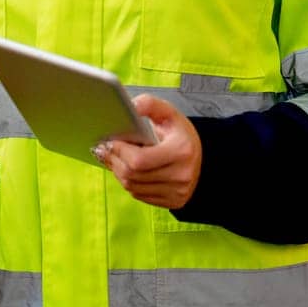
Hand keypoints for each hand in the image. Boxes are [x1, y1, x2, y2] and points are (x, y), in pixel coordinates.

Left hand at [94, 94, 201, 209]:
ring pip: (133, 187)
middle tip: (104, 149)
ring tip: (112, 159)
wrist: (202, 158)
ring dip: (118, 173)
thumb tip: (131, 106)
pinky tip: (126, 171)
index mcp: (181, 151)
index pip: (139, 160)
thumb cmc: (181, 135)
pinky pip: (139, 195)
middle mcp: (181, 175)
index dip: (119, 151)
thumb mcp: (169, 114)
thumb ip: (150, 104)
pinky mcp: (173, 202)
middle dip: (114, 161)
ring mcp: (177, 192)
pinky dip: (129, 183)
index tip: (110, 141)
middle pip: (133, 175)